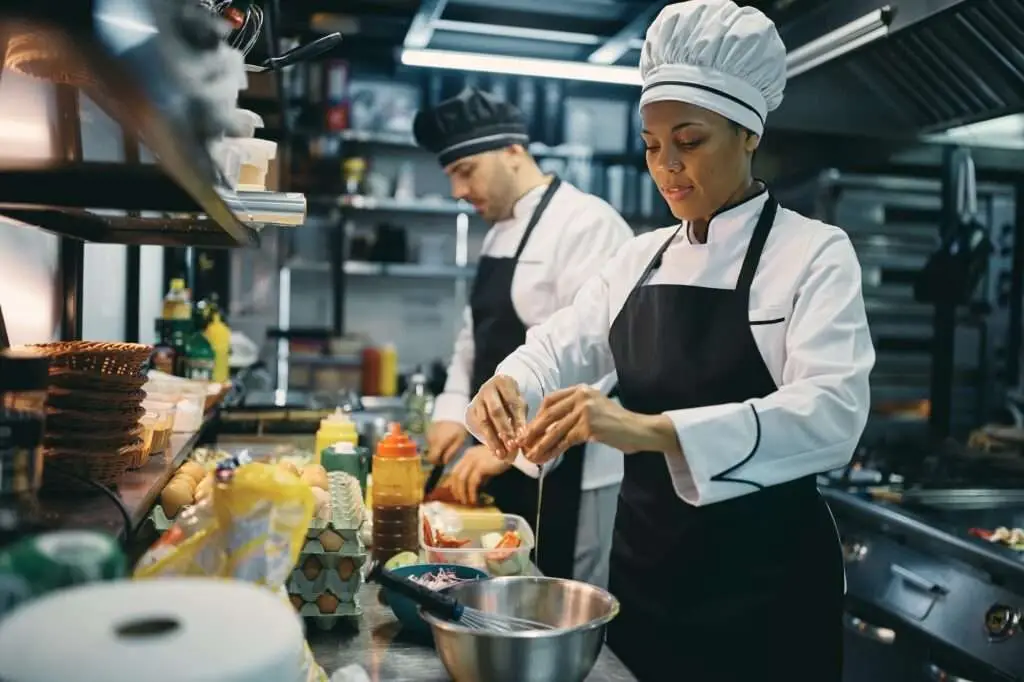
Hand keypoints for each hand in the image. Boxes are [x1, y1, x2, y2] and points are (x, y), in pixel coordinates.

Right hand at [426, 421, 468, 464]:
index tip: (443, 461)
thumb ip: (451, 452)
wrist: (453, 409)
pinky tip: (443, 436)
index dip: (436, 462)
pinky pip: (431, 440)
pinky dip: (436, 441)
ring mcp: (428, 434)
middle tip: (447, 451)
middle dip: (438, 455)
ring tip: (447, 441)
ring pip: (430, 447)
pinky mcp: (428, 430)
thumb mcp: (459, 440)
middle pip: (430, 453)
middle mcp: (430, 439)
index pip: (431, 459)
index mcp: (438, 443)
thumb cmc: (458, 426)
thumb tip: (444, 461)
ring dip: (437, 447)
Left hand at [446, 445, 510, 504]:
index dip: (453, 483)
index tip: (455, 493)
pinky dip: (472, 493)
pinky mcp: (481, 466)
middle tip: (460, 500)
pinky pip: (472, 482)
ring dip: (462, 492)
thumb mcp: (487, 466)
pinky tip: (475, 499)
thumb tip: (476, 488)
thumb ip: (480, 475)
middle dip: (456, 490)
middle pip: (455, 475)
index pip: (455, 470)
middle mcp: (468, 456)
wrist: (511, 450)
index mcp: (468, 454)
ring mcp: (474, 460)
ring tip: (467, 502)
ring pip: (461, 479)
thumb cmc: (502, 458)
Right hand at [466, 375, 527, 460]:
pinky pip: (477, 427)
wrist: (495, 394)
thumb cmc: (512, 401)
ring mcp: (477, 399)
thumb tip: (521, 440)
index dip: (518, 421)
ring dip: (494, 439)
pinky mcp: (470, 410)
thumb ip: (520, 419)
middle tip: (512, 447)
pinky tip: (495, 451)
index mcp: (504, 382)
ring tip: (502, 454)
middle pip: (496, 411)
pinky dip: (487, 440)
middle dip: (504, 431)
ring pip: (484, 421)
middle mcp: (488, 389)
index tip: (522, 437)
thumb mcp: (519, 405)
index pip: (512, 403)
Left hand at [521, 384, 680, 464]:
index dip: (538, 415)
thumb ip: (573, 412)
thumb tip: (547, 427)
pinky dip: (554, 450)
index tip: (529, 429)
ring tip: (531, 455)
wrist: (639, 430)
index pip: (551, 400)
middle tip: (522, 443)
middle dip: (533, 430)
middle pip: (549, 414)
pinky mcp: (589, 427)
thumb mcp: (594, 409)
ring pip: (555, 430)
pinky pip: (565, 441)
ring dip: (541, 444)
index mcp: (581, 390)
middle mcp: (582, 397)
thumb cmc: (616, 423)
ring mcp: (585, 411)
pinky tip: (547, 458)